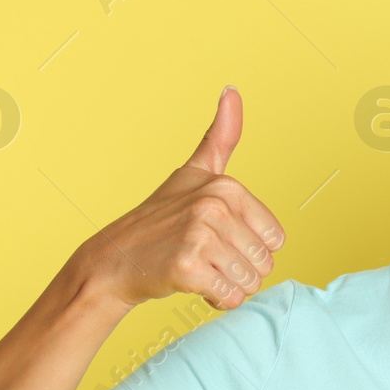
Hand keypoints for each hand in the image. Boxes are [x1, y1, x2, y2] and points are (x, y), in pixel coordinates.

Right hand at [78, 87, 285, 310]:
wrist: (114, 260)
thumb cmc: (161, 219)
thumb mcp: (194, 173)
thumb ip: (221, 137)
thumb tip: (232, 90)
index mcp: (226, 187)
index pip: (275, 240)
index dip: (250, 248)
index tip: (218, 238)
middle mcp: (215, 206)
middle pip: (264, 263)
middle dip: (239, 270)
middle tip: (205, 258)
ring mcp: (200, 235)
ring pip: (249, 282)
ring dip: (227, 286)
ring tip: (198, 269)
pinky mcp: (188, 266)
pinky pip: (229, 296)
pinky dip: (216, 300)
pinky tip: (192, 284)